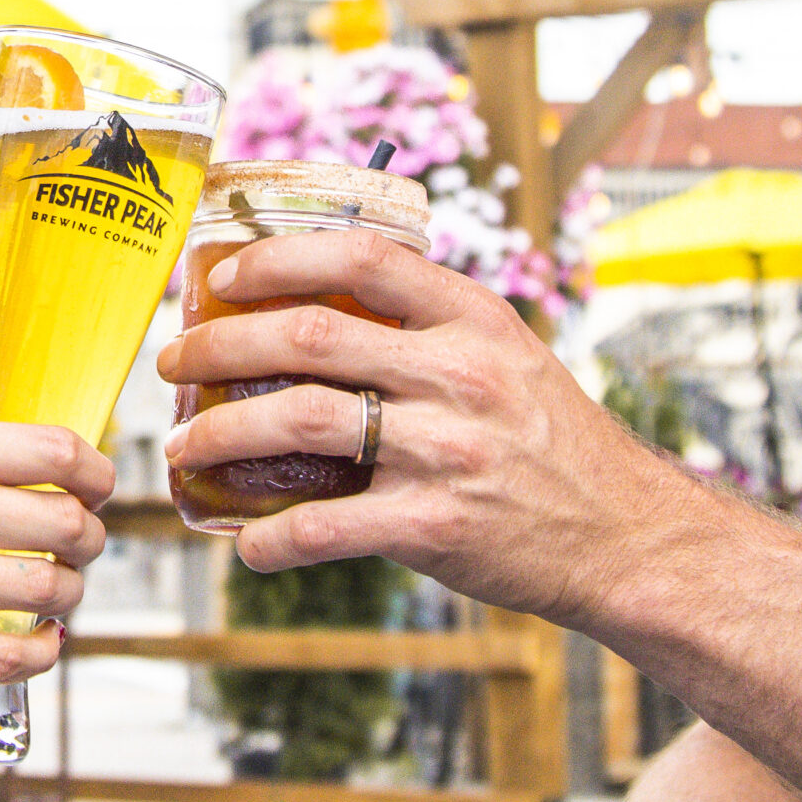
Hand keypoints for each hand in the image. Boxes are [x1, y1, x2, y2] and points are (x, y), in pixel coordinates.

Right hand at [0, 419, 109, 693]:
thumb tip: (35, 469)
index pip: (51, 451)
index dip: (99, 473)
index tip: (102, 489)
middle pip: (64, 522)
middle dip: (93, 540)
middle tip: (84, 550)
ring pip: (47, 590)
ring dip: (72, 597)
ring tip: (59, 597)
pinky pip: (10, 655)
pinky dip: (43, 652)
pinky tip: (41, 643)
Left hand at [154, 227, 712, 621]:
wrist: (627, 537)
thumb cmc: (552, 444)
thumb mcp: (506, 358)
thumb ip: (426, 331)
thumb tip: (315, 312)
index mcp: (472, 318)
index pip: (361, 257)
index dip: (277, 259)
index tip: (223, 278)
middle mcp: (457, 373)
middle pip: (306, 337)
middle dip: (218, 345)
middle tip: (174, 363)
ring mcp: (445, 448)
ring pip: (296, 420)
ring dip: (220, 435)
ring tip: (184, 449)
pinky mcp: (433, 524)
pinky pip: (323, 526)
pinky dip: (270, 539)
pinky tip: (245, 544)